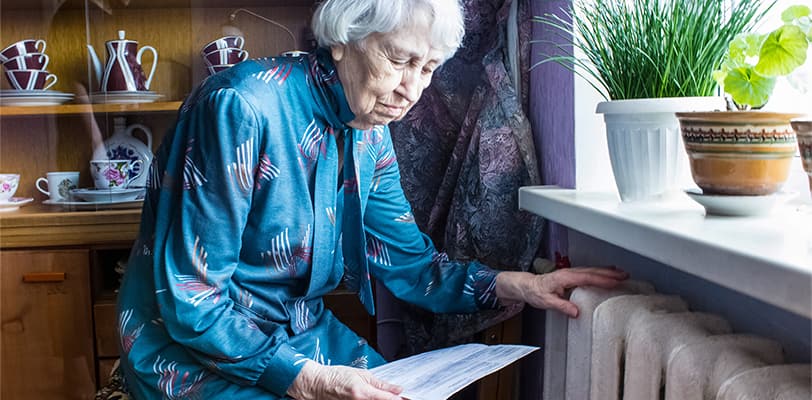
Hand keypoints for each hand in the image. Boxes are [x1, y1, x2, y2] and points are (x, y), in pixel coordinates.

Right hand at [287, 361, 402, 399]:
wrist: (318, 385)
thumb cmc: (337, 377)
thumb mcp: (361, 374)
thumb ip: (381, 385)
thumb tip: (398, 390)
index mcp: (363, 393)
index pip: (388, 399)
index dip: (400, 399)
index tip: (407, 398)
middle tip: (397, 397)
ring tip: (386, 396)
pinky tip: (373, 398)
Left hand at [496, 267, 627, 317]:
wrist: (527, 286)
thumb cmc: (536, 293)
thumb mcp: (546, 302)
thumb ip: (561, 306)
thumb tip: (576, 312)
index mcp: (565, 277)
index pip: (587, 277)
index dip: (602, 279)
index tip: (615, 281)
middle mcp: (569, 273)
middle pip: (593, 271)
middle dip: (609, 273)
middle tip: (625, 276)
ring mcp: (571, 273)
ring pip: (592, 270)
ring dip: (607, 271)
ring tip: (621, 274)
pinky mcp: (571, 276)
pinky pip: (588, 273)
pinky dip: (599, 273)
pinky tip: (606, 274)